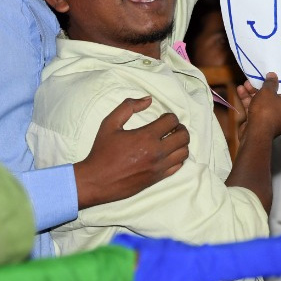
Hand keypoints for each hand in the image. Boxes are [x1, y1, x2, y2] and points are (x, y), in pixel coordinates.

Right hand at [74, 96, 190, 208]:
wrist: (96, 181)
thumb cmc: (101, 151)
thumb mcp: (109, 124)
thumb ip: (128, 107)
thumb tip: (148, 99)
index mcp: (146, 137)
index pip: (172, 120)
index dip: (169, 116)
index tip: (162, 118)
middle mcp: (156, 152)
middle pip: (184, 136)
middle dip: (179, 128)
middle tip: (171, 128)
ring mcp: (159, 166)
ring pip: (184, 152)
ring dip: (181, 143)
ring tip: (170, 140)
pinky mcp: (158, 178)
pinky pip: (178, 166)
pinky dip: (177, 158)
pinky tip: (168, 154)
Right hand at [240, 72, 280, 139]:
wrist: (255, 134)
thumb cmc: (267, 111)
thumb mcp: (268, 92)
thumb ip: (270, 83)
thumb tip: (272, 76)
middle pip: (280, 102)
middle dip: (270, 91)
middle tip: (263, 81)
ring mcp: (272, 122)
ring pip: (265, 105)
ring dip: (256, 93)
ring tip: (247, 83)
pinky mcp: (260, 125)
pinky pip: (257, 110)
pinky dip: (250, 101)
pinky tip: (240, 90)